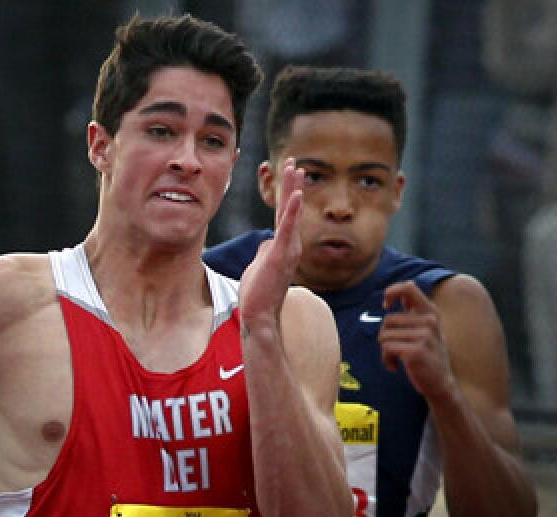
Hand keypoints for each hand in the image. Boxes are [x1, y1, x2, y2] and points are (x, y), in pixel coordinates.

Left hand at [238, 159, 303, 328]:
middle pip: (292, 208)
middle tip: (293, 161)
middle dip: (292, 183)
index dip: (287, 192)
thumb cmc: (259, 293)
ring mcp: (287, 250)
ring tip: (295, 169)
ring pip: (291, 214)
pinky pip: (287, 229)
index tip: (289, 172)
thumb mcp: (261, 265)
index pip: (286, 213)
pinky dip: (293, 212)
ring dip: (293, 190)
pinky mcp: (280, 255)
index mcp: (284, 246)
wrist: (259, 315)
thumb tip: (267, 242)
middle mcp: (290, 245)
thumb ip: (266, 251)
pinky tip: (297, 195)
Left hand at [379, 281, 456, 400]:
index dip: (391, 292)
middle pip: (388, 320)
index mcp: (431, 312)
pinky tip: (395, 367)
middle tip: (394, 350)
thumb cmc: (429, 357)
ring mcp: (424, 336)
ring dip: (385, 351)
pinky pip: (387, 348)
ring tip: (396, 360)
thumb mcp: (426, 330)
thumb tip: (391, 296)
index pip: (408, 287)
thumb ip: (413, 314)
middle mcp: (429, 321)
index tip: (386, 305)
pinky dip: (386, 360)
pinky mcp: (415, 351)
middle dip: (385, 336)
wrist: (441, 384)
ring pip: (384, 336)